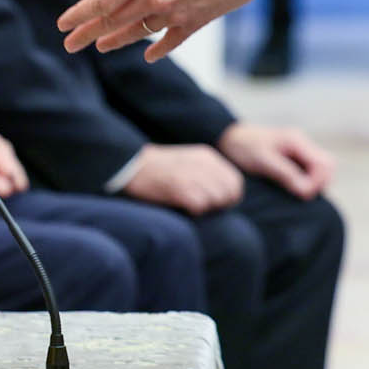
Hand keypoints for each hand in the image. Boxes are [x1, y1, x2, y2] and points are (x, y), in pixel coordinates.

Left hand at [58, 0, 288, 61]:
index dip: (80, 13)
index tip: (63, 24)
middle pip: (114, 20)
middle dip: (89, 33)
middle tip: (70, 44)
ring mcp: (176, 12)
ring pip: (138, 32)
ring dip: (116, 40)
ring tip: (100, 46)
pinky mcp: (196, 21)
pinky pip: (171, 40)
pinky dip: (157, 48)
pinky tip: (149, 54)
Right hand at [121, 143, 243, 214]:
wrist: (132, 165)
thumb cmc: (159, 169)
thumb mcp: (189, 162)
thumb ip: (208, 174)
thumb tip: (226, 195)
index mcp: (208, 157)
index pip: (235, 183)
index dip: (228, 197)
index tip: (215, 203)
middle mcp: (204, 164)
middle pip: (229, 194)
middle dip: (219, 205)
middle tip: (201, 206)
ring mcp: (193, 175)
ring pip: (216, 201)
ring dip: (205, 208)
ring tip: (188, 205)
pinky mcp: (181, 187)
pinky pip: (199, 206)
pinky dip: (193, 211)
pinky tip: (181, 206)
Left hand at [218, 123, 335, 198]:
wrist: (228, 137)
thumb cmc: (243, 147)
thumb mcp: (263, 161)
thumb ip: (286, 173)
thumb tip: (306, 191)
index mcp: (297, 141)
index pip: (325, 164)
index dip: (317, 182)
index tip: (301, 193)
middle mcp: (302, 145)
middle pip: (328, 167)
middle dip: (319, 183)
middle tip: (301, 195)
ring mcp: (299, 151)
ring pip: (320, 170)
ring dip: (313, 184)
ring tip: (297, 193)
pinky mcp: (293, 159)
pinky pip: (309, 172)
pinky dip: (306, 182)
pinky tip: (293, 189)